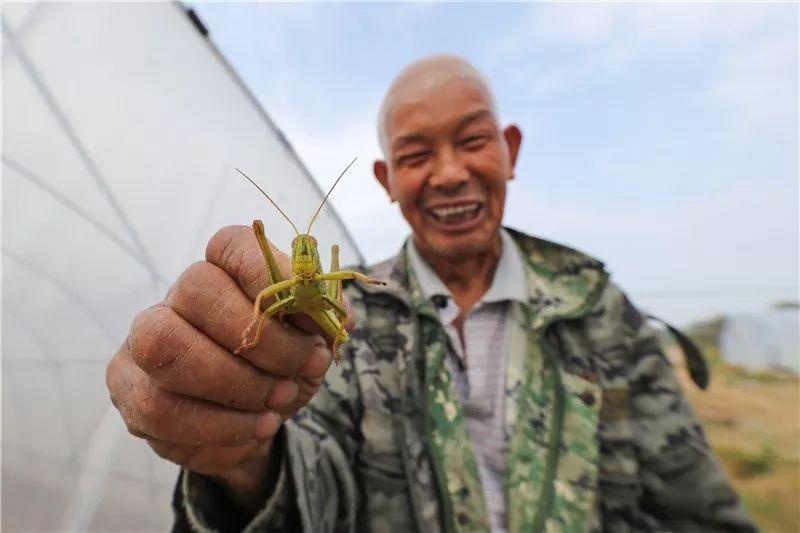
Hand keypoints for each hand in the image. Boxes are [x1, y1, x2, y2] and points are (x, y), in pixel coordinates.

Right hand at [106, 225, 335, 507]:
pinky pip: (159, 408)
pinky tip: (256, 428)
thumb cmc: (284, 366)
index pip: (232, 246)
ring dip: (238, 387)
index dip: (271, 274)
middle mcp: (175, 296)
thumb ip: (326, 320)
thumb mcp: (315, 342)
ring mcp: (142, 341)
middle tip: (300, 370)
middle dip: (262, 341)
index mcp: (222, 269)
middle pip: (197, 290)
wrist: (256, 420)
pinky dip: (220, 425)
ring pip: (169, 351)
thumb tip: (340, 314)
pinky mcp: (129, 390)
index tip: (312, 320)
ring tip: (280, 403)